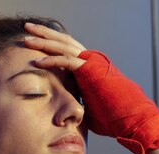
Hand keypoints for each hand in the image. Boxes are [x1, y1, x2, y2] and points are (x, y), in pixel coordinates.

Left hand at [24, 23, 158, 153]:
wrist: (132, 119)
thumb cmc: (114, 119)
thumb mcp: (91, 111)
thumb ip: (79, 107)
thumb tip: (69, 117)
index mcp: (89, 69)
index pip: (67, 52)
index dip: (51, 47)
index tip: (35, 46)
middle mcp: (91, 62)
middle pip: (63, 42)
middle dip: (44, 35)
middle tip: (27, 29)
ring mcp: (92, 64)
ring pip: (64, 46)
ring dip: (44, 40)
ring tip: (27, 36)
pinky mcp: (91, 71)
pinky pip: (68, 61)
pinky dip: (52, 60)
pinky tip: (38, 60)